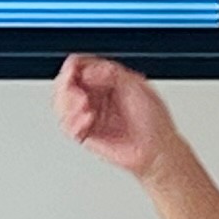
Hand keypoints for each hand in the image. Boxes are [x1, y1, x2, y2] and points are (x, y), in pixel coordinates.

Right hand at [51, 55, 179, 179]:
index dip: (74, 66)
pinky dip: (73, 122)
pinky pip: (68, 127)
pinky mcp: (86, 134)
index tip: (72, 67)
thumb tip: (88, 71)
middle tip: (71, 87)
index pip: (82, 67)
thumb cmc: (155, 123)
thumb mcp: (138, 87)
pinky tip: (86, 120)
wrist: (157, 152)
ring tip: (82, 105)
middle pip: (65, 85)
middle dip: (65, 85)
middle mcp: (97, 97)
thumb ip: (112, 74)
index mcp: (108, 81)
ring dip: (67, 103)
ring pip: (62, 105)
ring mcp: (90, 116)